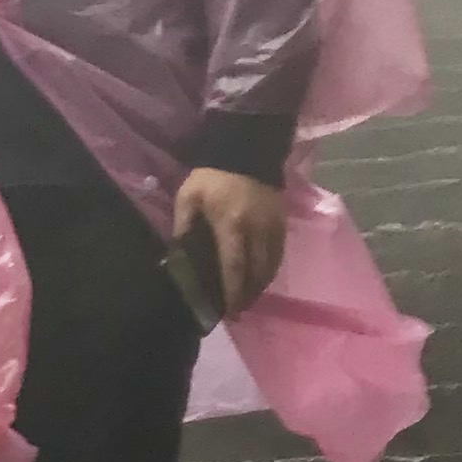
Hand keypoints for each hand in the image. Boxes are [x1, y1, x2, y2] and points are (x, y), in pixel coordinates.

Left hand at [175, 166, 287, 318]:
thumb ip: (183, 227)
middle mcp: (257, 230)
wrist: (246, 150)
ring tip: (247, 298)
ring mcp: (274, 227)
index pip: (235, 268)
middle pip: (257, 273)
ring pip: (272, 266)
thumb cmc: (212, 176)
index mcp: (232, 225)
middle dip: (248, 295)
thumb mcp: (188, 198)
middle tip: (237, 310)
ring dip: (260, 285)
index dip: (233, 293)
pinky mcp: (283, 223)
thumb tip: (178, 257)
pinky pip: (279, 254)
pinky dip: (270, 269)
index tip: (229, 312)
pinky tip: (260, 277)